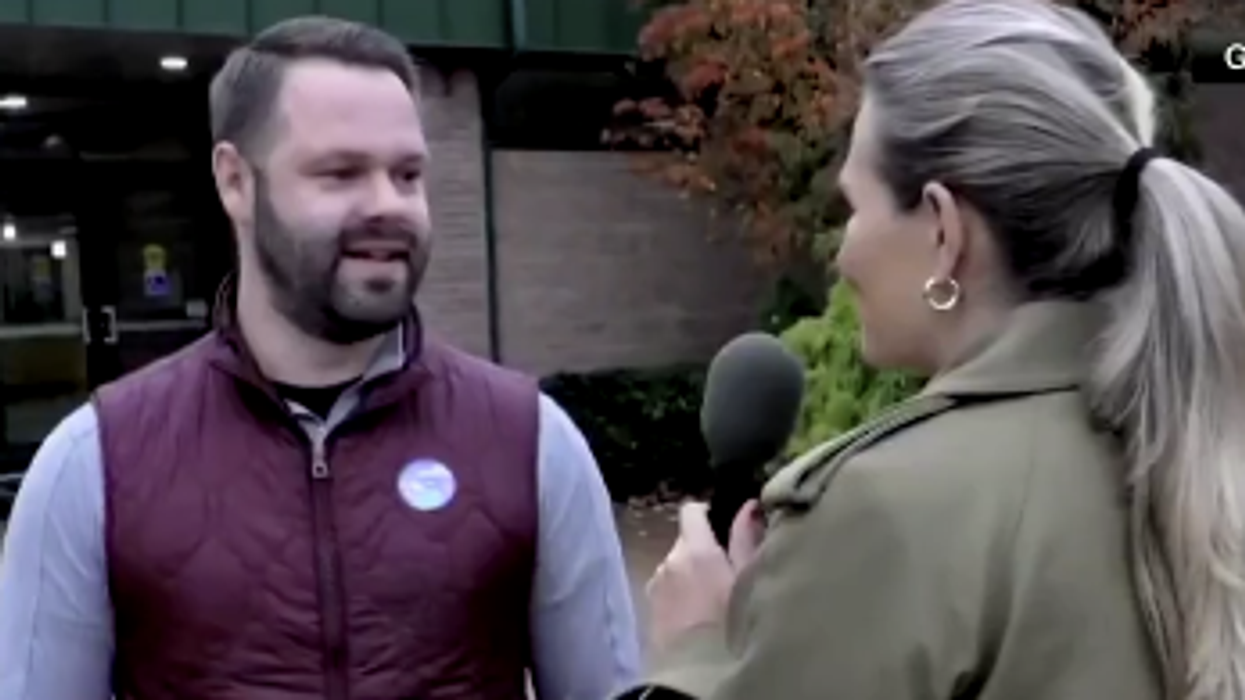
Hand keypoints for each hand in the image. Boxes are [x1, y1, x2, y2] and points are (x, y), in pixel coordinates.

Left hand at [646, 499, 764, 652]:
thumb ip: (747, 540)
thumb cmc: (729, 622)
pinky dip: (679, 594)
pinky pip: (667, 589)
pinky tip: (695, 614)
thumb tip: (748, 507)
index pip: (691, 511)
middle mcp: (669, 560)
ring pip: (675, 566)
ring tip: (710, 599)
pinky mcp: (649, 608)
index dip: (707, 514)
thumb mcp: (747, 579)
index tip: (723, 528)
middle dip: (702, 550)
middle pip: (685, 541)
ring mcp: (656, 584)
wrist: (695, 670)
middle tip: (725, 573)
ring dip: (689, 574)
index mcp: (694, 548)